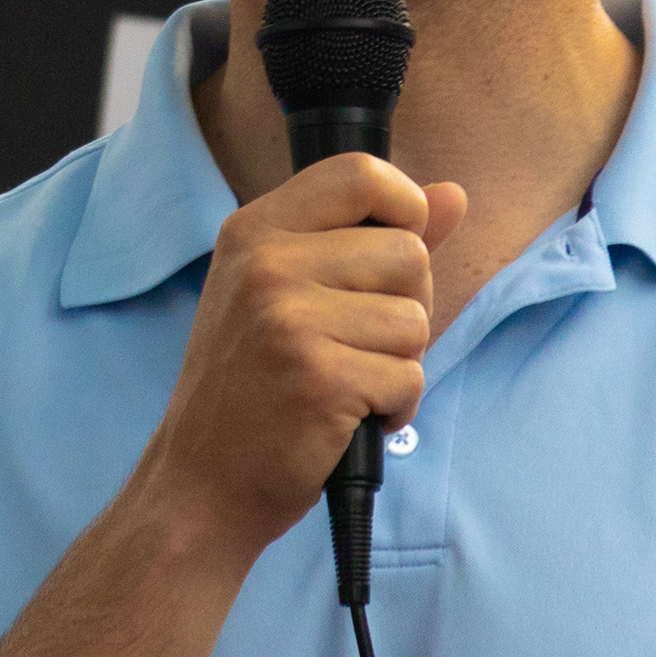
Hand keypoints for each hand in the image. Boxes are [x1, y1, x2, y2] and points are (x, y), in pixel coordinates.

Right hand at [116, 153, 465, 560]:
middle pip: (408, 252)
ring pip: (415, 320)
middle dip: (404, 307)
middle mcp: (266, 263)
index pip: (361, 174)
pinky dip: (393, 408)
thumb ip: (371, 238)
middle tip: (353, 345)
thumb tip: (454, 194)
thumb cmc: (251, 387)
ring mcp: (287, 319)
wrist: (201, 482)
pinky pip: (409, 377)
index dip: (405, 207)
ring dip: (398, 364)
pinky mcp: (317, 377)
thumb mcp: (289, 293)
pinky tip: (346, 418)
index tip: (392, 257)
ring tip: (344, 384)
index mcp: (255, 231)